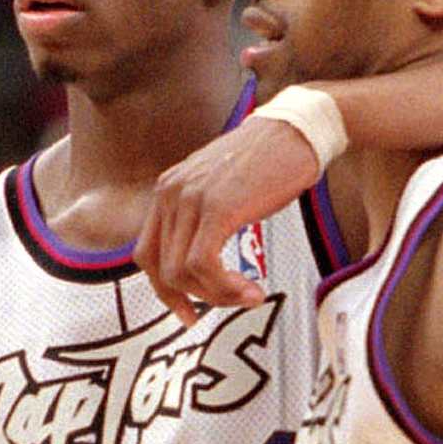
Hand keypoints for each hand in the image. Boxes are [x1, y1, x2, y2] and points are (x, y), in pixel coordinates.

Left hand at [135, 116, 320, 323]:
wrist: (296, 133)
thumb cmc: (269, 160)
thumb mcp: (221, 188)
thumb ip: (203, 216)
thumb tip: (204, 260)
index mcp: (169, 189)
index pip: (147, 254)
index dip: (164, 291)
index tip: (187, 310)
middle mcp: (171, 192)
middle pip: (161, 269)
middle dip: (192, 298)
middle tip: (221, 308)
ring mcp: (191, 200)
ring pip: (182, 272)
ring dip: (216, 295)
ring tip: (246, 295)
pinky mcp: (217, 209)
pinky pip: (205, 264)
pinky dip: (225, 287)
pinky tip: (250, 289)